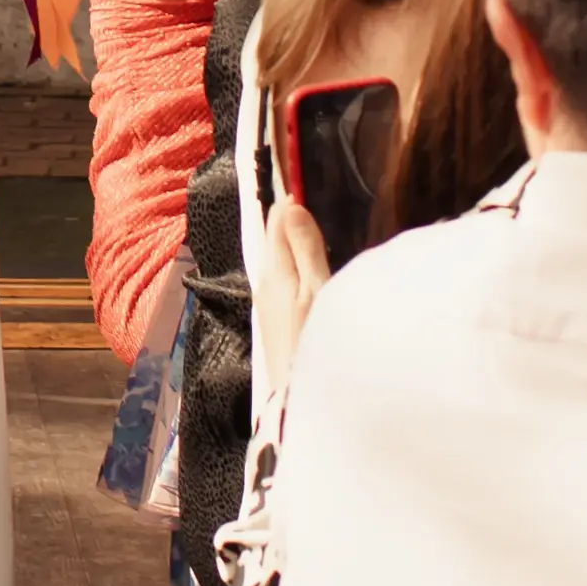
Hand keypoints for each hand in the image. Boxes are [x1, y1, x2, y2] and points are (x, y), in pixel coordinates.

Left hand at [264, 184, 330, 381]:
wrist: (300, 401)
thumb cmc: (315, 343)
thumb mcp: (317, 291)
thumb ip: (305, 250)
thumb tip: (291, 206)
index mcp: (274, 272)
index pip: (276, 223)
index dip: (292, 203)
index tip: (310, 184)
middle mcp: (264, 285)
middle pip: (276, 243)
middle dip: (294, 224)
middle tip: (320, 206)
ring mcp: (267, 307)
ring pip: (281, 264)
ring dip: (297, 249)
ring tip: (322, 235)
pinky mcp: (274, 325)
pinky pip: (284, 286)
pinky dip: (298, 273)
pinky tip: (315, 277)